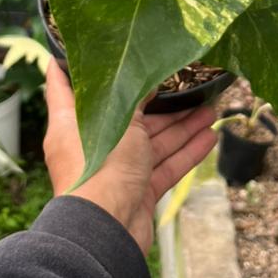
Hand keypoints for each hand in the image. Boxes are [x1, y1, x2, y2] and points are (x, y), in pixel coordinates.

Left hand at [43, 59, 216, 255]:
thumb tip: (147, 78)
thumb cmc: (101, 167)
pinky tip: (210, 138)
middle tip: (186, 84)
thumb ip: (134, 96)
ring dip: (182, 126)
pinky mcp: (137, 192)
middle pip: (128, 116)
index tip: (93, 46)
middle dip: (159, 101)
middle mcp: (93, 145)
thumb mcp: (119, 118)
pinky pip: (165, 167)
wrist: (106, 231)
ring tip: (212, 109)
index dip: (77, 65)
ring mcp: (117, 170)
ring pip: (153, 142)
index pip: (66, 86)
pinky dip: (186, 153)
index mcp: (72, 123)